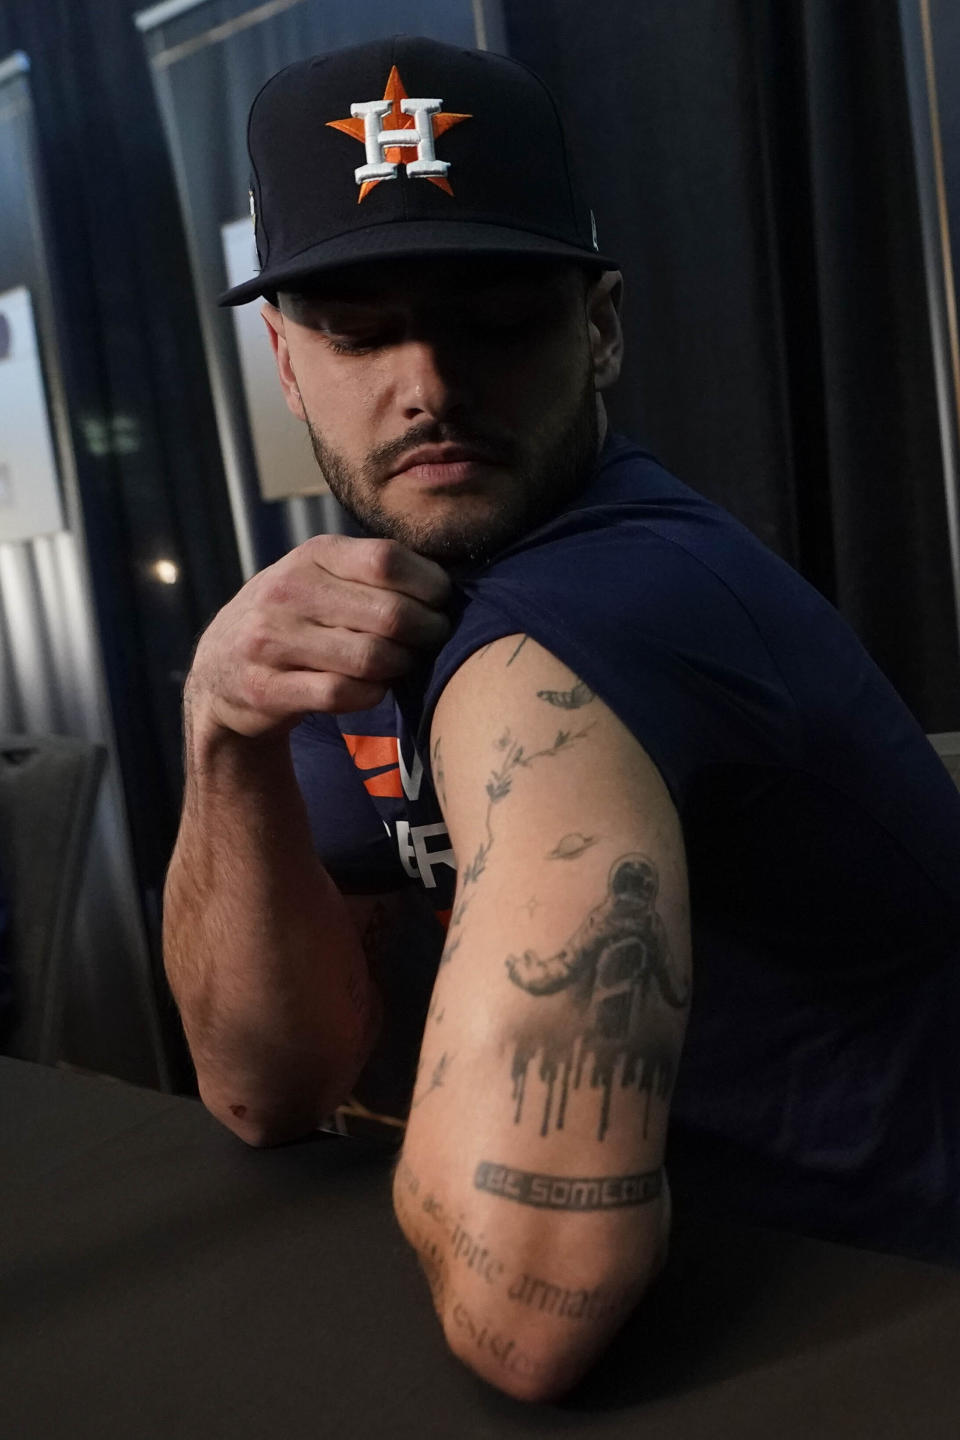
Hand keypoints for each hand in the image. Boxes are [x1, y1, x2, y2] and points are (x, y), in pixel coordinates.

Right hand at [186, 535, 451, 739]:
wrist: (219, 670)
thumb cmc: (296, 617)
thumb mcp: (322, 575)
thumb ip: (372, 570)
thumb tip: (448, 581)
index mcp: (311, 555)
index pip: (387, 560)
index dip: (429, 585)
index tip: (440, 602)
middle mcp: (286, 592)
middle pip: (389, 614)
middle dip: (426, 631)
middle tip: (432, 639)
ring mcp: (271, 641)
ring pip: (370, 657)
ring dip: (400, 666)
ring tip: (402, 663)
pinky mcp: (266, 689)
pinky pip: (342, 694)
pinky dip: (370, 694)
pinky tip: (372, 687)